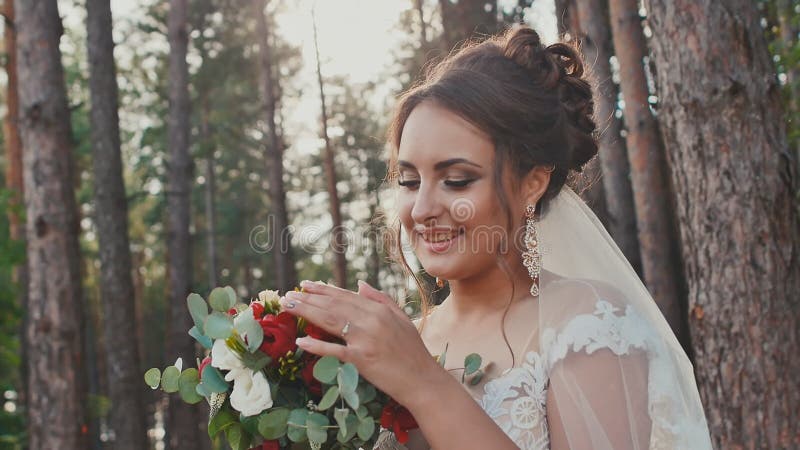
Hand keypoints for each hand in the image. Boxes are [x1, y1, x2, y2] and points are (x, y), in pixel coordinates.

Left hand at [279, 280, 442, 406]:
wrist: (423, 380)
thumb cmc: (413, 352)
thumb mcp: (401, 319)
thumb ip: (381, 299)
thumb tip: (360, 284)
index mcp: (380, 310)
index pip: (345, 296)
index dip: (324, 290)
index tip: (306, 285)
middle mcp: (371, 320)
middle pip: (333, 305)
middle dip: (309, 298)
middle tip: (289, 294)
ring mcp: (366, 339)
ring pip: (330, 320)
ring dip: (306, 312)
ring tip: (289, 306)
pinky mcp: (362, 359)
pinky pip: (334, 350)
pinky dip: (317, 345)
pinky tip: (301, 340)